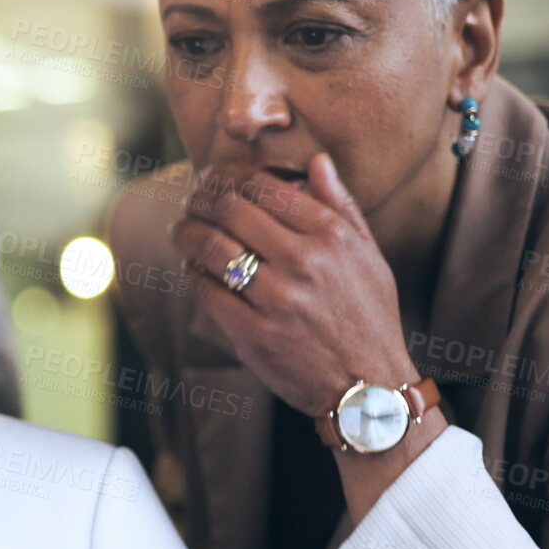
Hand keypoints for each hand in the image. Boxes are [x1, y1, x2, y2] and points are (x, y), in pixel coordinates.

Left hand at [169, 154, 416, 417]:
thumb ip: (341, 206)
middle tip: (190, 201)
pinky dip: (191, 272)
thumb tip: (317, 162)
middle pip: (230, 210)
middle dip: (200, 199)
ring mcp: (277, 299)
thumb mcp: (369, 257)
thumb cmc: (368, 317)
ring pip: (210, 246)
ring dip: (185, 231)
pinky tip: (191, 266)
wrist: (368, 387)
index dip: (230, 177)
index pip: (265, 188)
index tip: (215, 179)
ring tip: (179, 229)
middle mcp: (304, 263)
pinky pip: (206, 289)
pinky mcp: (253, 333)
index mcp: (332, 237)